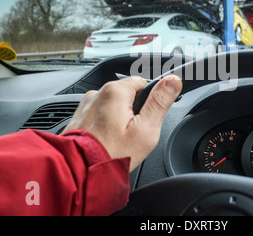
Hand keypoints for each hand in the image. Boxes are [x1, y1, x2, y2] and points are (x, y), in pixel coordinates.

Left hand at [63, 75, 181, 171]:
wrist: (79, 173)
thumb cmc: (112, 154)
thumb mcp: (145, 130)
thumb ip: (160, 102)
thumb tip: (173, 80)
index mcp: (115, 91)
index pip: (143, 83)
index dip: (149, 102)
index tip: (146, 119)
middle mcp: (97, 93)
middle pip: (127, 95)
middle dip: (133, 113)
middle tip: (132, 134)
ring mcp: (86, 105)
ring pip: (113, 106)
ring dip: (118, 119)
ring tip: (117, 140)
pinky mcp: (79, 117)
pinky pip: (99, 116)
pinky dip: (105, 126)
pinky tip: (106, 140)